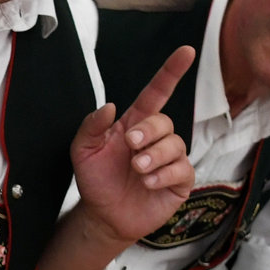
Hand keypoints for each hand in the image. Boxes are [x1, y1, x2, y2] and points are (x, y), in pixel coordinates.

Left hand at [68, 45, 197, 243]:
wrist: (103, 216)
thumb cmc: (96, 181)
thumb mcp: (83, 151)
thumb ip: (91, 126)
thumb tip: (109, 106)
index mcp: (134, 124)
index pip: (157, 92)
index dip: (171, 72)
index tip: (186, 52)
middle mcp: (155, 139)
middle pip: (165, 121)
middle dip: (149, 131)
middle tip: (131, 146)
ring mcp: (169, 160)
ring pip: (175, 145)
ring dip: (154, 156)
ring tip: (137, 169)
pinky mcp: (178, 181)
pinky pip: (182, 169)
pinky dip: (164, 174)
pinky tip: (148, 182)